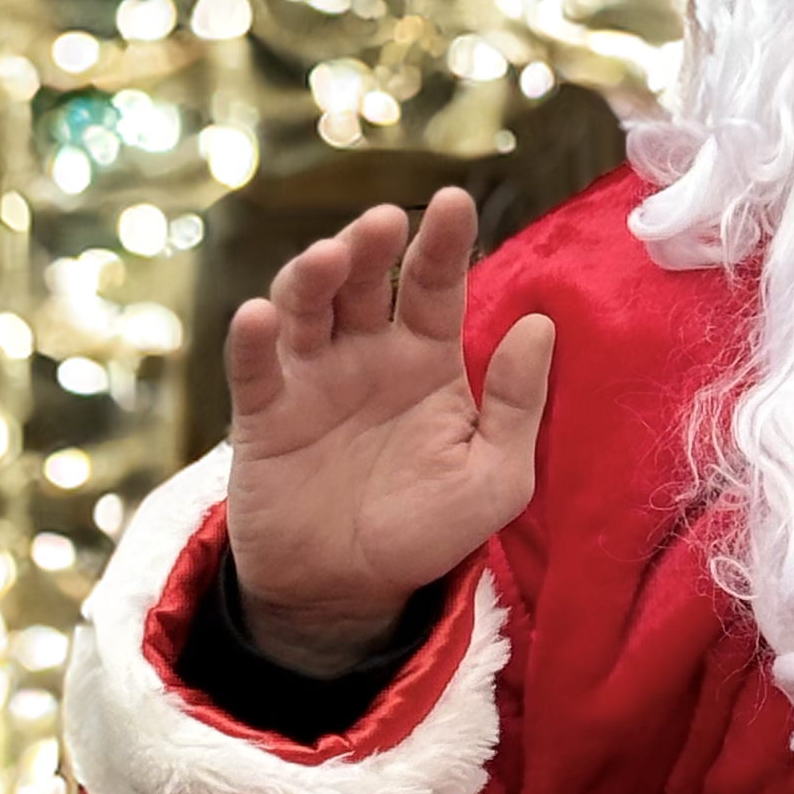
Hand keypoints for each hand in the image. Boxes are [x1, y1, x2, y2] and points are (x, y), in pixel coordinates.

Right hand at [223, 191, 553, 674]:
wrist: (350, 592)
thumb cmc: (428, 529)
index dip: (443, 243)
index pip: (434, 286)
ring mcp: (310, 378)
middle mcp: (366, 354)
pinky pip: (254, 368)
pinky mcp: (262, 414)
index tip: (454, 201)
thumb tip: (542, 325)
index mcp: (426, 359)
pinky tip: (259, 319)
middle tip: (385, 222)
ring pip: (304, 307)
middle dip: (370, 244)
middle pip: (363, 280)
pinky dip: (251, 341)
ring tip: (328, 258)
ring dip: (311, 275)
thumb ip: (519, 405)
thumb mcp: (496, 477)